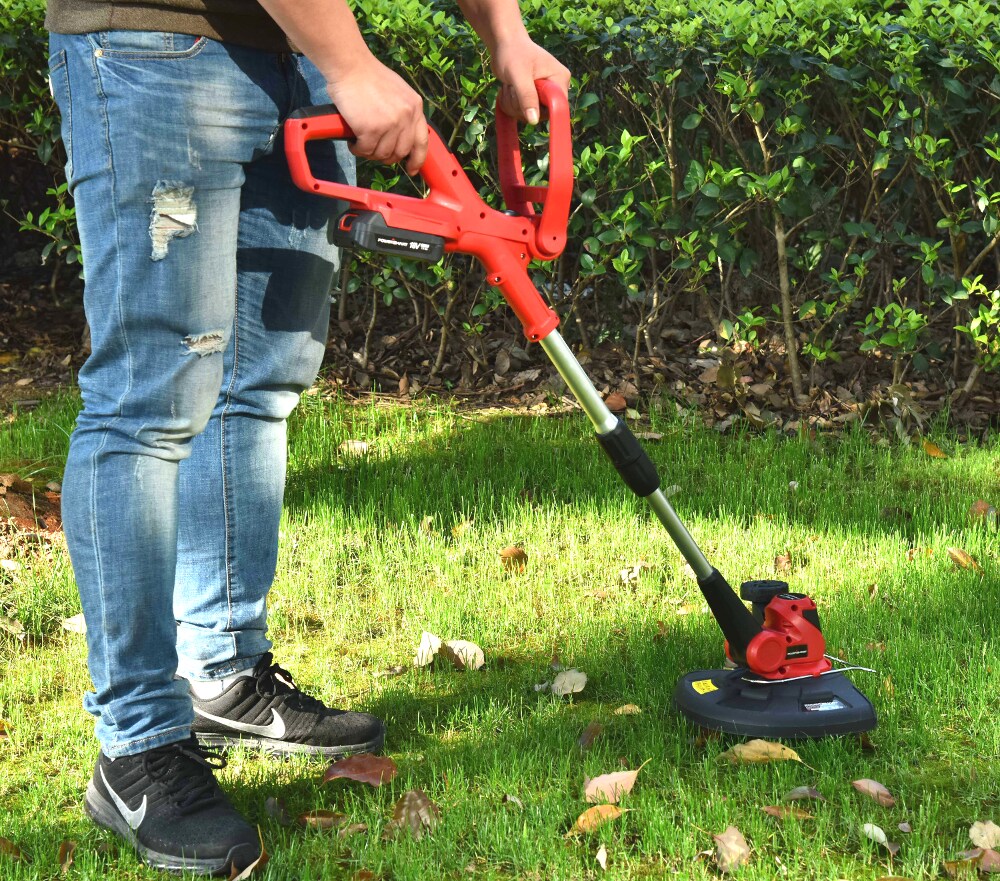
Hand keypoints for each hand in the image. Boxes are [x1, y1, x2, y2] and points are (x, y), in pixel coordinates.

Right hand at [325, 57, 427, 175]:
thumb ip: (403, 112)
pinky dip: (357, 149)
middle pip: (400, 152)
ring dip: (369, 152)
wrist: (349, 65)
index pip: (422, 141)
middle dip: (386, 156)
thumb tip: (401, 136)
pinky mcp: (371, 129)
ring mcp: (390, 123)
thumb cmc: (367, 76)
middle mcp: (406, 116)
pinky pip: (365, 150)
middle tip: (373, 149)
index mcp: (415, 106)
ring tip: (360, 141)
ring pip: (382, 154)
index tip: (412, 169)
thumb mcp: (397, 92)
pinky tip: (353, 140)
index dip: (417, 159)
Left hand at [490, 34, 570, 123]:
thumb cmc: (512, 53)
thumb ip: (527, 96)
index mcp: (560, 79)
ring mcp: (543, 93)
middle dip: (522, 106)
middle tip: (512, 89)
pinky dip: (511, 105)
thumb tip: (534, 121)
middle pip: (542, 114)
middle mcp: (555, 87)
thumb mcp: (519, 75)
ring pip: (529, 115)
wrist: (503, 43)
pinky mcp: (532, 97)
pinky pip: (522, 112)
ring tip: (509, 86)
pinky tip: (508, 89)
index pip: (558, 107)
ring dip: (513, 105)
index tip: (525, 105)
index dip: (542, 111)